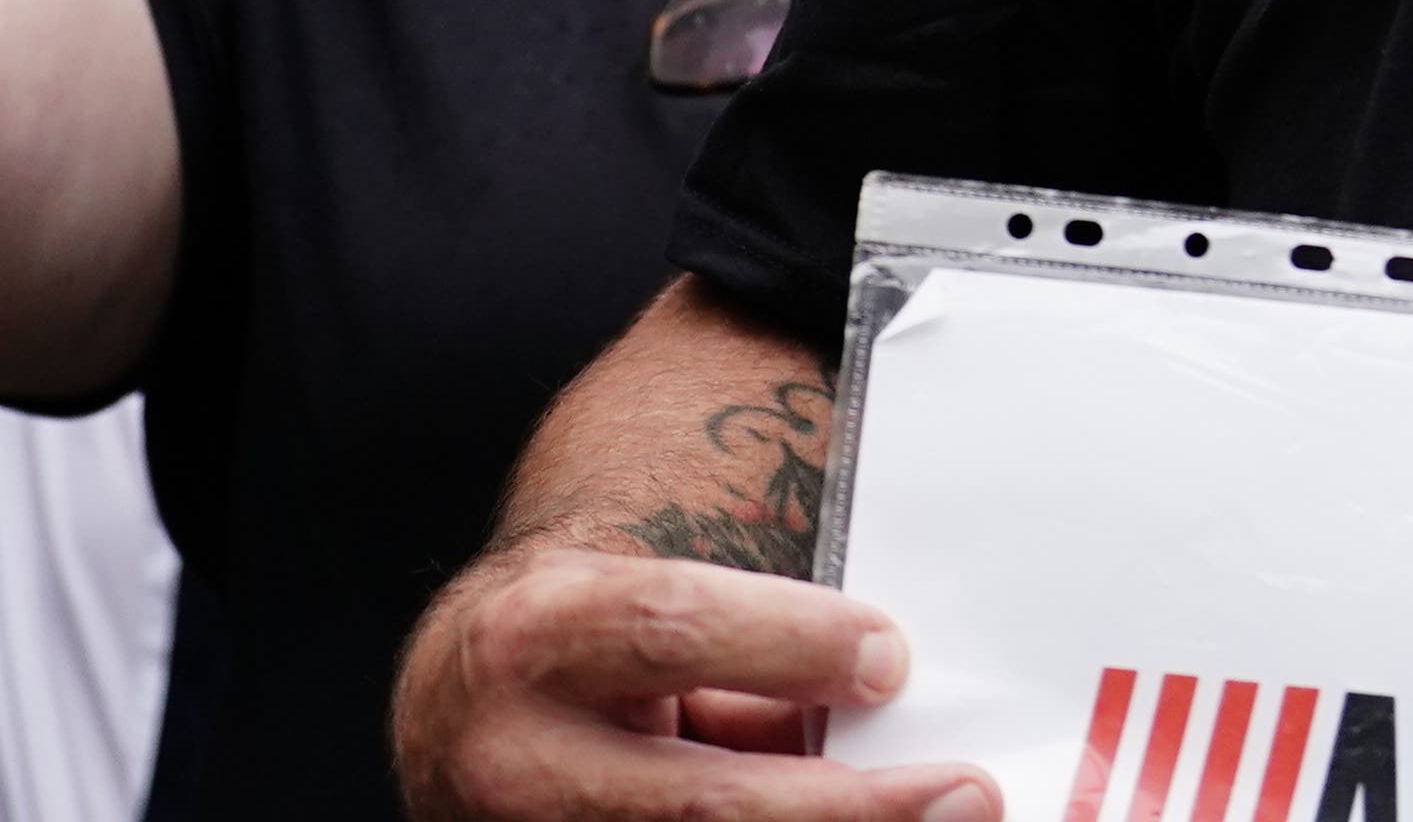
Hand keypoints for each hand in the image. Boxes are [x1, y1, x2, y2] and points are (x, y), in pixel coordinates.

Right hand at [390, 546, 996, 821]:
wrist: (447, 714)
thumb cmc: (571, 647)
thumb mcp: (637, 610)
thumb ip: (745, 652)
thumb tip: (885, 692)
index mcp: (539, 636)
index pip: (675, 632)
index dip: (792, 644)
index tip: (891, 658)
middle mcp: (520, 757)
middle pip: (704, 799)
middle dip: (847, 805)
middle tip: (964, 791)